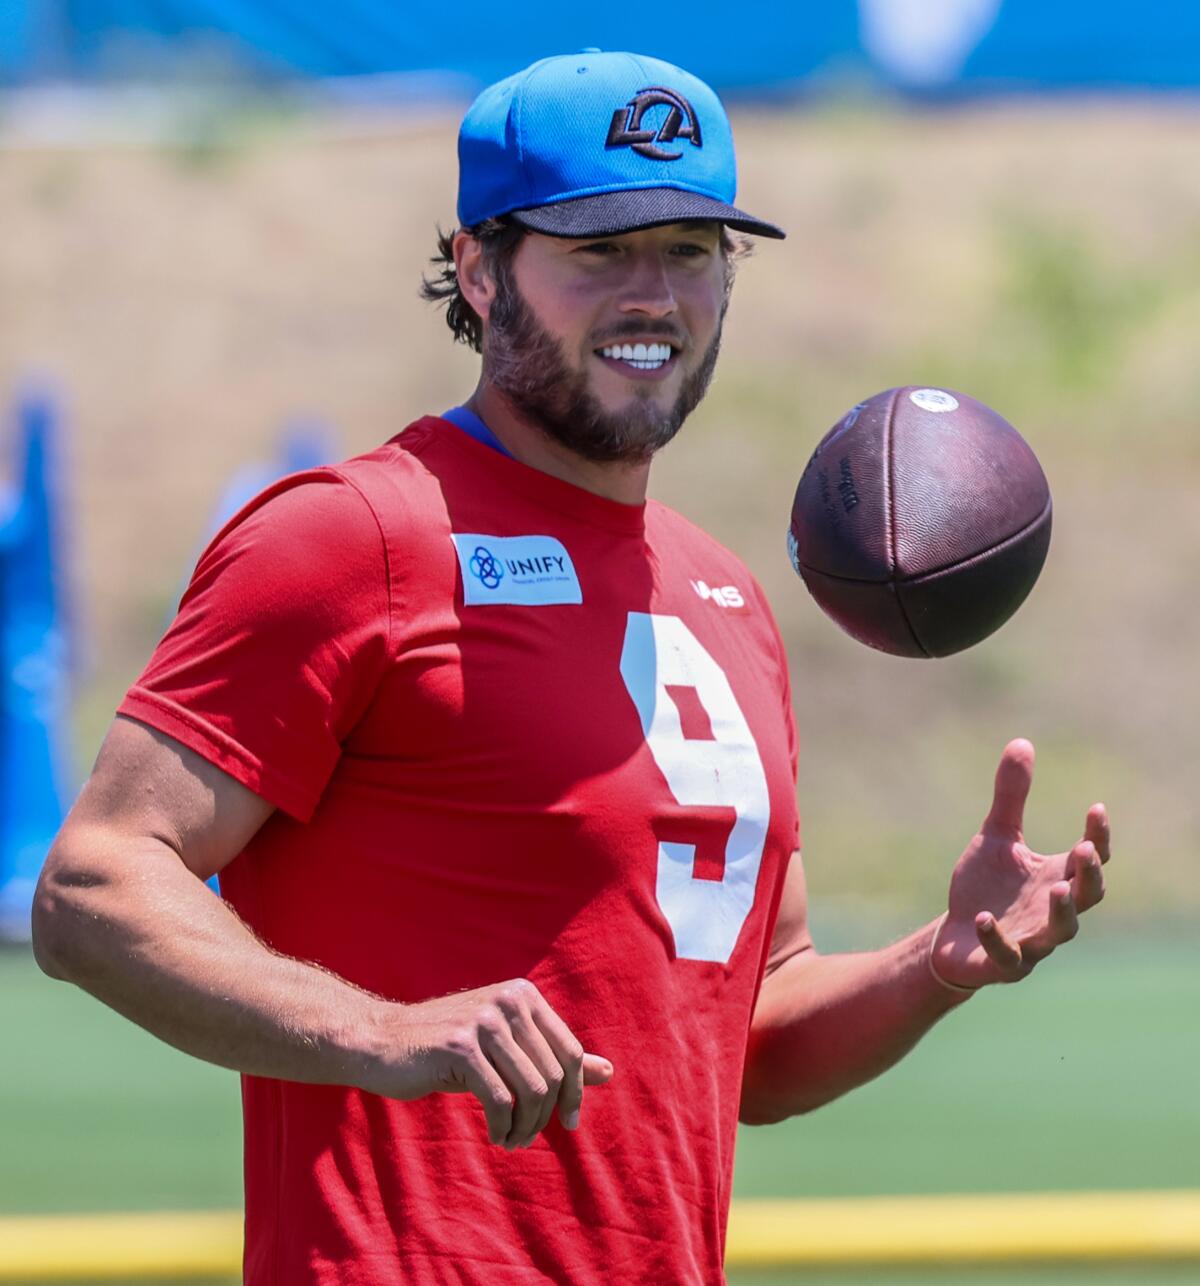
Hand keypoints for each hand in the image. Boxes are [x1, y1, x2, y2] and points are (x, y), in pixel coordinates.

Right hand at [362, 978, 613, 1148]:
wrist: (382, 1042)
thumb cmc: (447, 1049)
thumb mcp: (505, 1047)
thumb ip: (552, 1056)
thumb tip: (608, 1071)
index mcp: (523, 995)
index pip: (569, 1051)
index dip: (574, 1092)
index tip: (567, 1123)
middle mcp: (508, 1001)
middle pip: (552, 1073)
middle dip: (545, 1115)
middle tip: (527, 1138)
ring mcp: (484, 1022)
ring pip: (531, 1089)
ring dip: (525, 1126)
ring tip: (511, 1139)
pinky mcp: (460, 1047)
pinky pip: (500, 1100)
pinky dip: (504, 1127)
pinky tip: (497, 1136)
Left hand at [932, 739, 1109, 988]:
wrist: (954, 935)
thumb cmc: (985, 886)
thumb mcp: (996, 836)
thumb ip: (1011, 797)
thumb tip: (1022, 742)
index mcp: (1055, 876)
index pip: (1090, 858)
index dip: (1098, 836)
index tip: (1096, 808)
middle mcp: (1052, 909)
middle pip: (1088, 896)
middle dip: (1090, 874)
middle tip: (1085, 849)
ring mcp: (1032, 939)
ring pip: (1060, 931)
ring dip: (1062, 911)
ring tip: (1057, 888)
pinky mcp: (1004, 962)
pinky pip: (1008, 956)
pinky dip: (998, 938)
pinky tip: (983, 918)